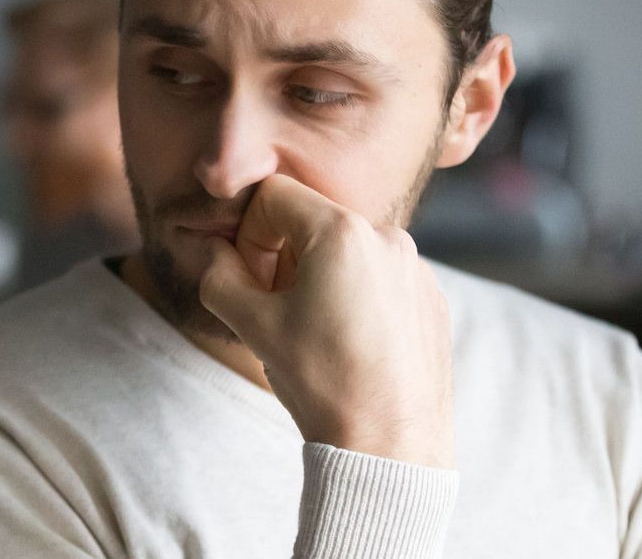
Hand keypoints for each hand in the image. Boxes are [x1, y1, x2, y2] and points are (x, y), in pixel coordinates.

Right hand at [198, 175, 454, 467]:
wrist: (390, 446)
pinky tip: (352, 349)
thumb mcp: (252, 325)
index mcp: (342, 232)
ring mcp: (417, 269)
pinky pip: (382, 280)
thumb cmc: (322, 384)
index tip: (250, 280)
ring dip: (321, 279)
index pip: (274, 196)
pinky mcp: (433, 300)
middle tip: (277, 311)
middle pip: (314, 223)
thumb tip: (208, 249)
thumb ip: (218, 274)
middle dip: (284, 257)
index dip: (248, 234)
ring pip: (349, 253)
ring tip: (316, 336)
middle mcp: (389, 237)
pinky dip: (358, 300)